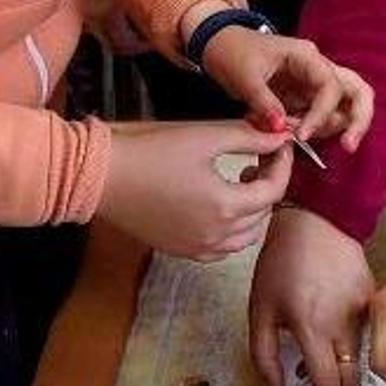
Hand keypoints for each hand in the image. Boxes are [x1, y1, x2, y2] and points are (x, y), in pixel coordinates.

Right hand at [100, 120, 291, 260]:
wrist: (102, 176)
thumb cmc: (151, 153)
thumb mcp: (206, 137)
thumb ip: (250, 138)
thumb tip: (280, 135)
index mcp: (227, 207)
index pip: (276, 190)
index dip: (283, 164)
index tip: (279, 145)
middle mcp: (217, 235)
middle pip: (264, 213)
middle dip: (268, 183)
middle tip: (259, 157)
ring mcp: (198, 247)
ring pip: (246, 235)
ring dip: (252, 209)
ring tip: (240, 180)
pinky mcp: (181, 250)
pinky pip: (222, 247)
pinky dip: (232, 229)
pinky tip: (219, 204)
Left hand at [200, 27, 372, 151]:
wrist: (219, 46)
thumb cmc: (233, 52)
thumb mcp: (244, 77)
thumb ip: (264, 103)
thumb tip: (281, 128)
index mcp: (307, 57)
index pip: (331, 86)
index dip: (322, 114)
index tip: (303, 135)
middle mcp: (319, 69)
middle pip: (358, 92)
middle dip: (358, 120)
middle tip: (348, 146)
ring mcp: (315, 85)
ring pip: (346, 106)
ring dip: (332, 128)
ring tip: (300, 140)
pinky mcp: (306, 99)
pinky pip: (323, 117)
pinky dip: (316, 130)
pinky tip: (295, 139)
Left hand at [249, 207, 375, 385]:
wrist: (317, 220)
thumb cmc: (281, 264)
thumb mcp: (259, 308)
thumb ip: (264, 354)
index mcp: (312, 327)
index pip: (326, 382)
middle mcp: (342, 324)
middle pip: (350, 378)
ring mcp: (362, 312)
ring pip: (360, 358)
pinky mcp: (372, 300)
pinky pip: (366, 336)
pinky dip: (358, 356)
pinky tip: (349, 368)